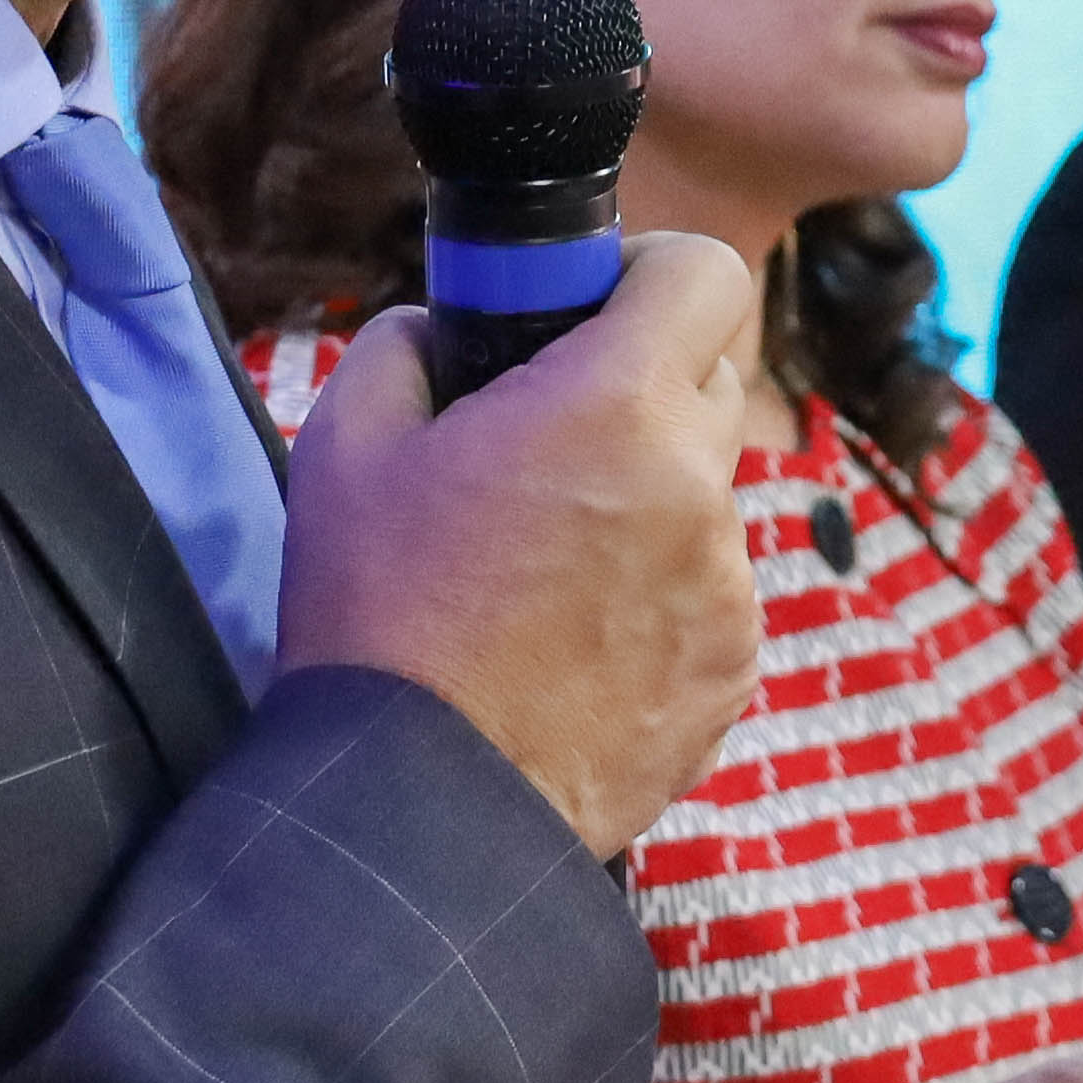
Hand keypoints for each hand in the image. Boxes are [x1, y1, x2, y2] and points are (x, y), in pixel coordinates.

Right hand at [274, 235, 760, 854]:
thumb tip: (442, 326)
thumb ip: (407, 346)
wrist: (422, 810)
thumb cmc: (376, 619)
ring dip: (644, 503)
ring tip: (542, 570)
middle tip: (548, 435)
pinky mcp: (735, 670)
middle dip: (640, 385)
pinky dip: (655, 599)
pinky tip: (570, 646)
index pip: (707, 273)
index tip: (594, 304)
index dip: (650, 272)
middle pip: (709, 380)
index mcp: (618, 407)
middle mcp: (700, 488)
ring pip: (704, 496)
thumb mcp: (346, 447)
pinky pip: (706, 594)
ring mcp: (729, 588)